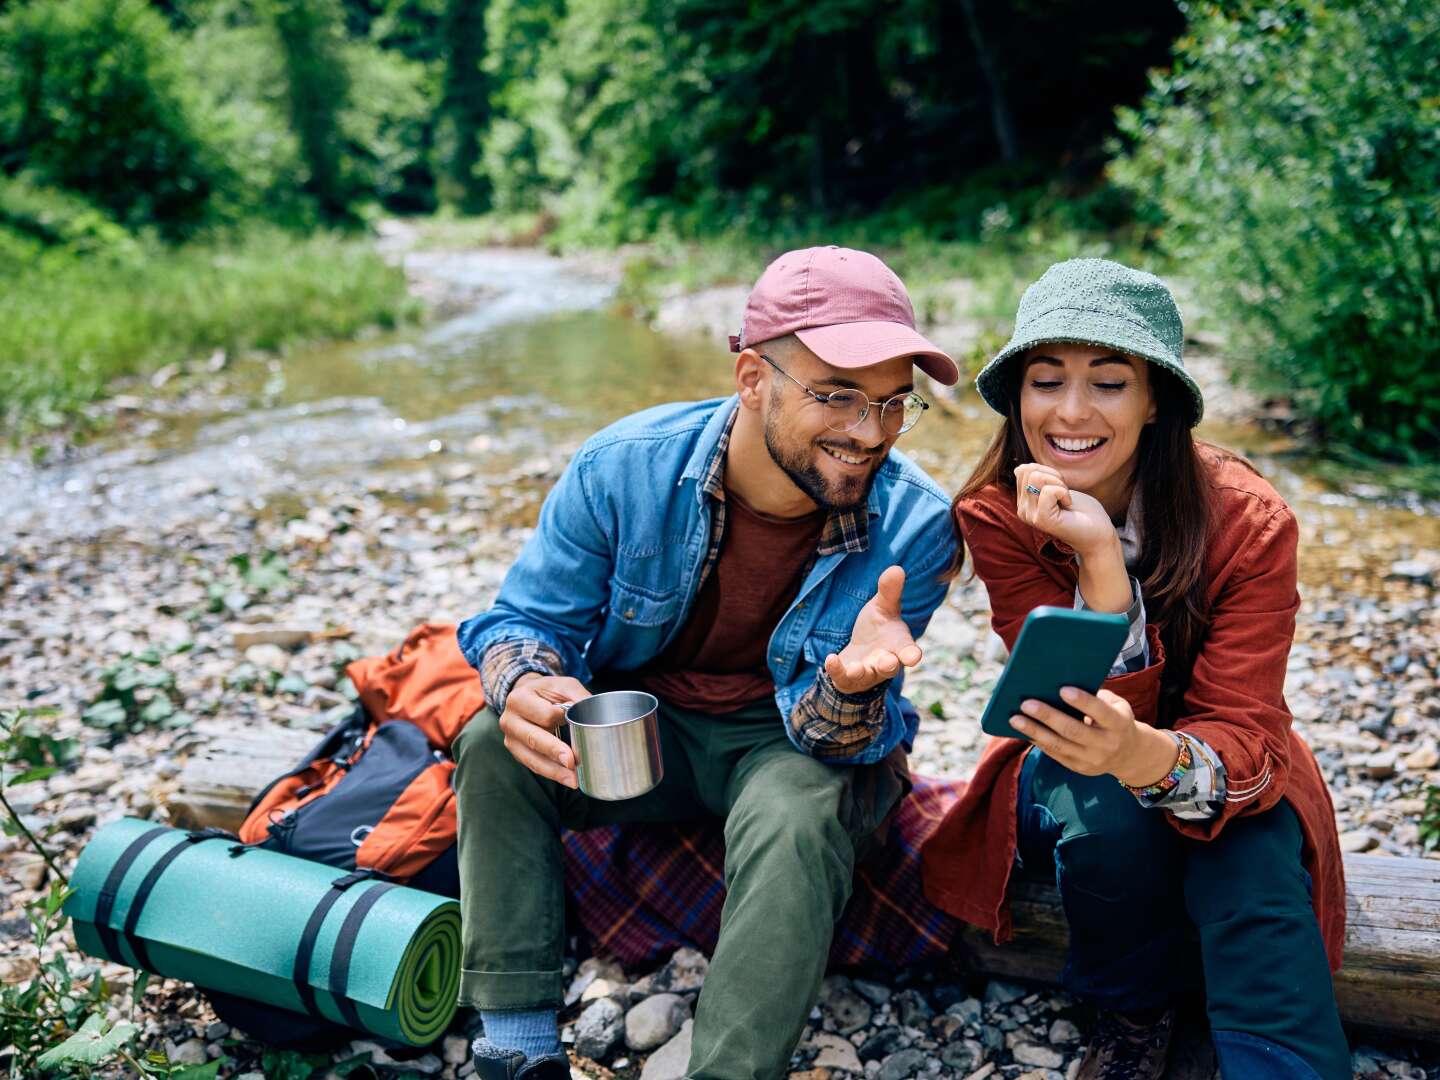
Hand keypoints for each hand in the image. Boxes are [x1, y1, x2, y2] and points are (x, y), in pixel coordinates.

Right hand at [498, 673, 588, 787]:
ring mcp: (511, 739)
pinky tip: (566, 778)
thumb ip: (579, 697)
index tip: (577, 722)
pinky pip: (534, 766)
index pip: (545, 715)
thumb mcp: (564, 685)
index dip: (562, 719)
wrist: (526, 696)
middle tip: (572, 762)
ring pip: (532, 758)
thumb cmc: (548, 692)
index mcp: (519, 699)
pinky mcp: (517, 753)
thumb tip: (595, 717)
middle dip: (554, 752)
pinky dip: (551, 773)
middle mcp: (509, 720)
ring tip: (574, 779)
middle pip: (534, 739)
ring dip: (554, 771)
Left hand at [824, 565, 923, 693]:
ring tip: (856, 668)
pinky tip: (830, 659)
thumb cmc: (878, 628)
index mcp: (898, 646)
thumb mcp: (882, 607)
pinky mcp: (848, 679)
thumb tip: (897, 569)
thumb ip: (889, 591)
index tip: (913, 657)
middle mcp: (885, 663)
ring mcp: (867, 674)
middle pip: (889, 667)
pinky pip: (843, 678)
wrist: (860, 650)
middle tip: (887, 662)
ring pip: (866, 676)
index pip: (908, 651)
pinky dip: (836, 671)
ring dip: (861, 672)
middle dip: (888, 665)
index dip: (911, 654)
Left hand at [1010, 686, 1178, 786]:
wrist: (1129, 754)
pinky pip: (1054, 754)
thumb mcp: (1117, 705)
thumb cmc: (1117, 720)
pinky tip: (1023, 731)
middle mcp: (1106, 744)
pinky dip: (1037, 741)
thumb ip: (1096, 696)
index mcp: (1118, 724)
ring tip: (1015, 719)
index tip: (1062, 689)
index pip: (1100, 711)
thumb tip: (1061, 684)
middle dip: (1048, 716)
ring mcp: (1091, 760)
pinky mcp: (1078, 768)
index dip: (1082, 701)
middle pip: (1073, 730)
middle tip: (1026, 703)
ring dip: (1034, 731)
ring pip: (1059, 745)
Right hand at [1013, 463, 1116, 558]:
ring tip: (1065, 500)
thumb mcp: (1055, 487)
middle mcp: (1022, 510)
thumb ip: (1036, 478)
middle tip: (1064, 495)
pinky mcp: (1041, 519)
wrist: (1098, 533)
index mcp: (1024, 502)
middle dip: (1053, 477)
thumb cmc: (1081, 511)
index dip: (1047, 472)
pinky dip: (1064, 493)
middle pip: (1029, 471)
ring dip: (1059, 484)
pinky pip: (1048, 491)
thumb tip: (1019, 469)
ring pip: (1037, 477)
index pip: (1024, 470)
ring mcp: (1030, 516)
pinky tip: (1068, 505)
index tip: (1059, 488)